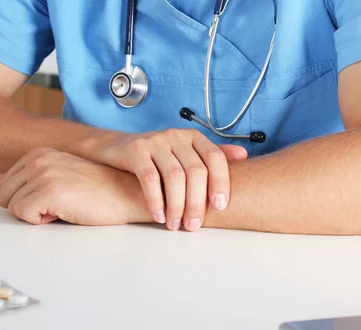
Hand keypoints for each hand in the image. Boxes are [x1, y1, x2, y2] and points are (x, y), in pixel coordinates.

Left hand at [0, 148, 149, 225]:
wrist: (128, 193)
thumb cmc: (99, 190)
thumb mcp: (61, 175)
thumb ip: (29, 176)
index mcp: (40, 153)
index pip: (5, 184)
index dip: (28, 198)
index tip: (55, 196)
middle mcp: (39, 159)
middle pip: (4, 196)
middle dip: (27, 206)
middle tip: (59, 203)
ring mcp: (44, 174)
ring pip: (13, 207)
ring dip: (37, 213)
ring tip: (65, 205)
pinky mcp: (50, 191)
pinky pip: (24, 216)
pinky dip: (42, 220)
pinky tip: (66, 210)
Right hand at [92, 129, 246, 231]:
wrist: (116, 147)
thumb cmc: (156, 156)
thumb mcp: (185, 152)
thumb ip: (211, 156)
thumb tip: (244, 156)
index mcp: (193, 137)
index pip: (215, 158)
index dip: (221, 182)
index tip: (221, 207)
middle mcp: (176, 136)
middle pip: (195, 171)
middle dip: (197, 202)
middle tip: (194, 226)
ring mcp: (155, 141)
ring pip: (174, 176)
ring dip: (177, 205)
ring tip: (176, 225)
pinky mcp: (136, 150)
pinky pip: (149, 178)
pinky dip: (156, 200)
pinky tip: (158, 216)